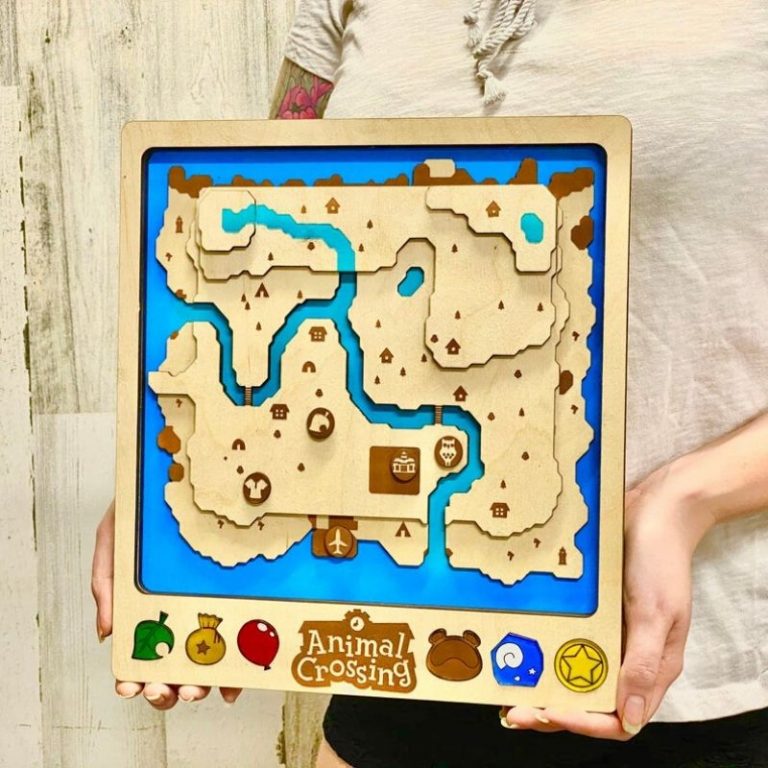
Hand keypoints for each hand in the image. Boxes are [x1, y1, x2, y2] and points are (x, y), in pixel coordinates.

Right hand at [91, 501, 241, 708]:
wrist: (176, 476)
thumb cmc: (141, 510)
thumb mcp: (112, 539)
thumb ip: (104, 582)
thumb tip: (106, 633)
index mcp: (143, 604)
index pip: (137, 651)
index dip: (134, 677)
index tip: (133, 686)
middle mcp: (176, 610)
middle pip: (170, 663)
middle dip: (168, 687)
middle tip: (169, 688)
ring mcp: (205, 605)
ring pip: (204, 658)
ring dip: (201, 682)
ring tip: (200, 686)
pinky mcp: (234, 595)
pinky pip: (239, 633)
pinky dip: (237, 659)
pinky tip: (239, 670)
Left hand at [502, 462, 713, 738]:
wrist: (655, 510)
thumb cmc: (661, 559)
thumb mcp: (657, 612)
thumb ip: (644, 663)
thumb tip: (632, 718)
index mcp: (652, 667)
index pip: (619, 719)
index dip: (583, 723)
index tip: (549, 713)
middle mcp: (628, 657)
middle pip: (590, 701)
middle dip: (552, 708)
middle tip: (513, 709)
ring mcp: (609, 635)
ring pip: (574, 674)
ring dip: (544, 685)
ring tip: (509, 688)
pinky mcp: (593, 614)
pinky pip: (567, 639)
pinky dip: (546, 649)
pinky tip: (520, 649)